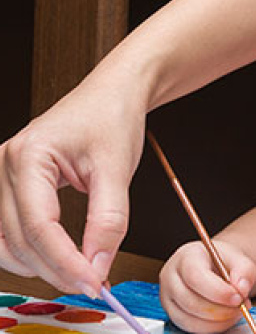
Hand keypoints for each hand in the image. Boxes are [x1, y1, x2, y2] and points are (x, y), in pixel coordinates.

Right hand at [0, 81, 144, 293]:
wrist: (111, 95)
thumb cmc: (111, 119)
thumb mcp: (118, 169)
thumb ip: (108, 221)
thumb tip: (98, 266)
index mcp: (28, 155)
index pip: (38, 226)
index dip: (65, 262)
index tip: (93, 283)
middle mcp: (4, 166)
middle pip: (19, 239)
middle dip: (57, 269)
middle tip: (95, 285)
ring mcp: (0, 177)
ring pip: (6, 242)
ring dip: (41, 265)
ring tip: (81, 272)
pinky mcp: (8, 187)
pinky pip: (7, 232)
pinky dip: (32, 252)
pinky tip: (60, 259)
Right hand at [160, 241, 255, 333]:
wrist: (213, 267)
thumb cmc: (222, 262)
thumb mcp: (238, 259)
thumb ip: (244, 271)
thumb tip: (242, 289)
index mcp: (186, 257)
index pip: (195, 276)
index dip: (218, 291)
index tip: (238, 298)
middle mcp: (171, 277)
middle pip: (190, 301)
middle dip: (220, 309)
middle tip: (241, 307)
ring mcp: (168, 297)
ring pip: (189, 318)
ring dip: (217, 321)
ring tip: (236, 312)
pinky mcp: (172, 313)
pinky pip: (190, 327)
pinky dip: (211, 327)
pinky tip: (226, 319)